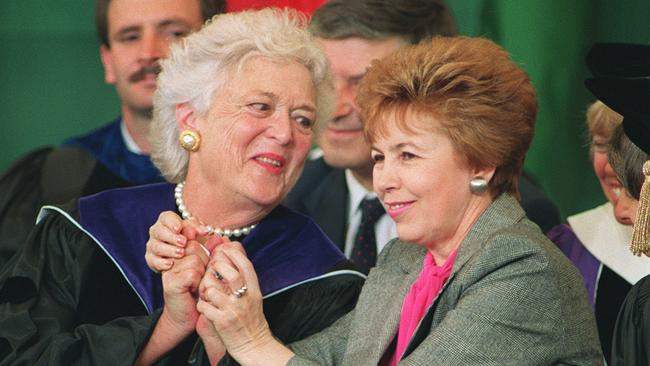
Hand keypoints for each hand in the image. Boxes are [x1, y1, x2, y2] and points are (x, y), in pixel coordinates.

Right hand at [146, 211, 213, 271]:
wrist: (184, 256)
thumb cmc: (189, 239)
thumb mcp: (195, 232)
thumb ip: (198, 229)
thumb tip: (204, 231)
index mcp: (166, 221)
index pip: (165, 217)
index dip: (171, 222)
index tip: (179, 228)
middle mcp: (156, 232)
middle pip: (159, 231)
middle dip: (171, 237)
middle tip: (184, 242)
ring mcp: (152, 245)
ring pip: (156, 246)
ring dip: (169, 250)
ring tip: (181, 253)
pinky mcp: (151, 259)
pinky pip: (153, 260)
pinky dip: (161, 263)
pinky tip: (170, 264)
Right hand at [159, 241, 210, 336]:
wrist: (186, 317)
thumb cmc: (200, 292)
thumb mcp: (208, 269)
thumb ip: (213, 252)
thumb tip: (221, 236)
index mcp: (178, 253)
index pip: (193, 238)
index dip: (203, 245)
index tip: (207, 256)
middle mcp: (171, 259)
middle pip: (194, 247)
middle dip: (205, 262)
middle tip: (200, 277)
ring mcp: (169, 270)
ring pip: (195, 260)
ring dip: (202, 274)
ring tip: (197, 285)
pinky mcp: (170, 282)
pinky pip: (192, 273)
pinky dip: (198, 283)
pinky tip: (193, 291)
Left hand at [197, 242, 281, 362]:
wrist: (254, 345)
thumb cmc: (251, 319)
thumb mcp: (254, 296)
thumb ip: (245, 278)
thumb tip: (237, 254)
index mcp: (254, 290)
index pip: (246, 266)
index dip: (235, 254)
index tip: (225, 248)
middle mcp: (245, 299)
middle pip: (230, 274)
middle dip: (217, 268)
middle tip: (212, 270)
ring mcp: (234, 310)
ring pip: (213, 289)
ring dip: (206, 288)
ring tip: (207, 291)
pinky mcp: (222, 322)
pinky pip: (204, 306)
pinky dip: (201, 304)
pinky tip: (205, 306)